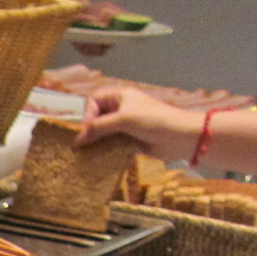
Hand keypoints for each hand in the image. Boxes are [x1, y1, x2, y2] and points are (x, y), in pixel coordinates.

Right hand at [78, 87, 200, 160]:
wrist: (180, 138)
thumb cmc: (154, 121)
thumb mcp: (124, 119)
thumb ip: (99, 127)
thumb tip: (77, 140)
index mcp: (121, 96)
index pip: (94, 101)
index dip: (87, 114)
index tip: (87, 130)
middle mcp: (121, 109)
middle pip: (95, 117)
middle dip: (88, 130)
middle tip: (81, 145)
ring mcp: (124, 125)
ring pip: (101, 132)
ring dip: (94, 142)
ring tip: (85, 154)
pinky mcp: (128, 140)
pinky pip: (109, 144)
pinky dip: (102, 151)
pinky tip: (97, 159)